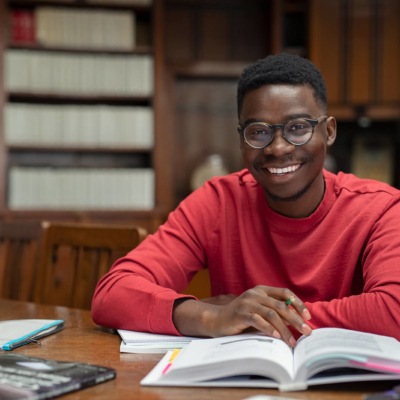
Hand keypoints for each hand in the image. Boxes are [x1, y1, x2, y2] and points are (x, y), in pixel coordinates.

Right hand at [173, 286, 311, 347]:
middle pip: (280, 305)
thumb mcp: (259, 311)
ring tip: (292, 341)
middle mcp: (255, 294)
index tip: (307, 316)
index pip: (284, 293)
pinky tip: (276, 336)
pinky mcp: (240, 313)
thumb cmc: (242, 317)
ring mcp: (247, 302)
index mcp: (261, 290)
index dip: (297, 303)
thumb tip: (296, 321)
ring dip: (284, 329)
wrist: (218, 319)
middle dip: (296, 319)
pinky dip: (268, 328)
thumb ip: (274, 312)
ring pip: (271, 314)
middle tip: (307, 331)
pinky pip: (257, 320)